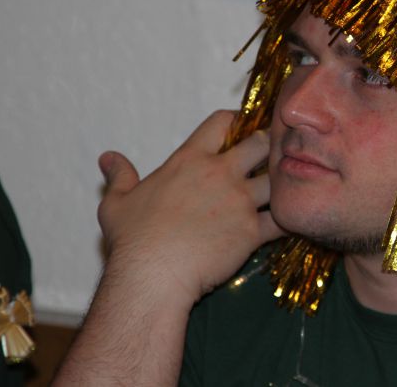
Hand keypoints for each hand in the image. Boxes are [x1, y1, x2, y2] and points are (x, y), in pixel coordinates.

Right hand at [97, 110, 283, 307]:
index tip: (242, 128)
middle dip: (268, 147)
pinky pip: (281, 221)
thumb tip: (107, 158)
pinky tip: (289, 223)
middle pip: (260, 143)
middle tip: (269, 159)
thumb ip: (119, 176)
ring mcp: (239, 201)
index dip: (236, 121)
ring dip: (279, 185)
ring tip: (280, 192)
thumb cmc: (132, 239)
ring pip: (276, 180)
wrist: (152, 276)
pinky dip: (287, 221)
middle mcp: (220, 174)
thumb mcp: (117, 202)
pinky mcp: (252, 231)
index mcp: (189, 159)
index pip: (222, 122)